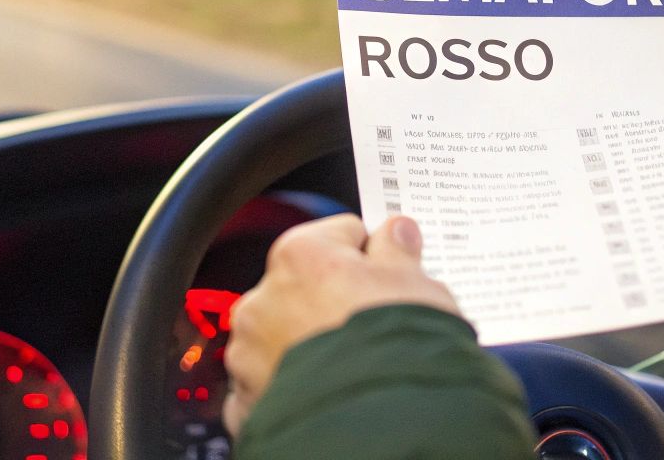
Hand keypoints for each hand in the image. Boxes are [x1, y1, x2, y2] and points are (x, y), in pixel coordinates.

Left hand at [223, 214, 458, 435]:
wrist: (379, 431)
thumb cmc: (400, 350)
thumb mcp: (417, 287)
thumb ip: (398, 252)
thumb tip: (395, 232)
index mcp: (301, 255)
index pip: (339, 235)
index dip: (371, 256)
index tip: (389, 274)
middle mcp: (263, 298)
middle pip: (305, 287)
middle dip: (334, 302)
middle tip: (374, 328)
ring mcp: (248, 354)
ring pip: (281, 336)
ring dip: (306, 345)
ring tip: (352, 366)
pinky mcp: (246, 403)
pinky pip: (267, 385)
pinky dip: (289, 388)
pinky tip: (323, 393)